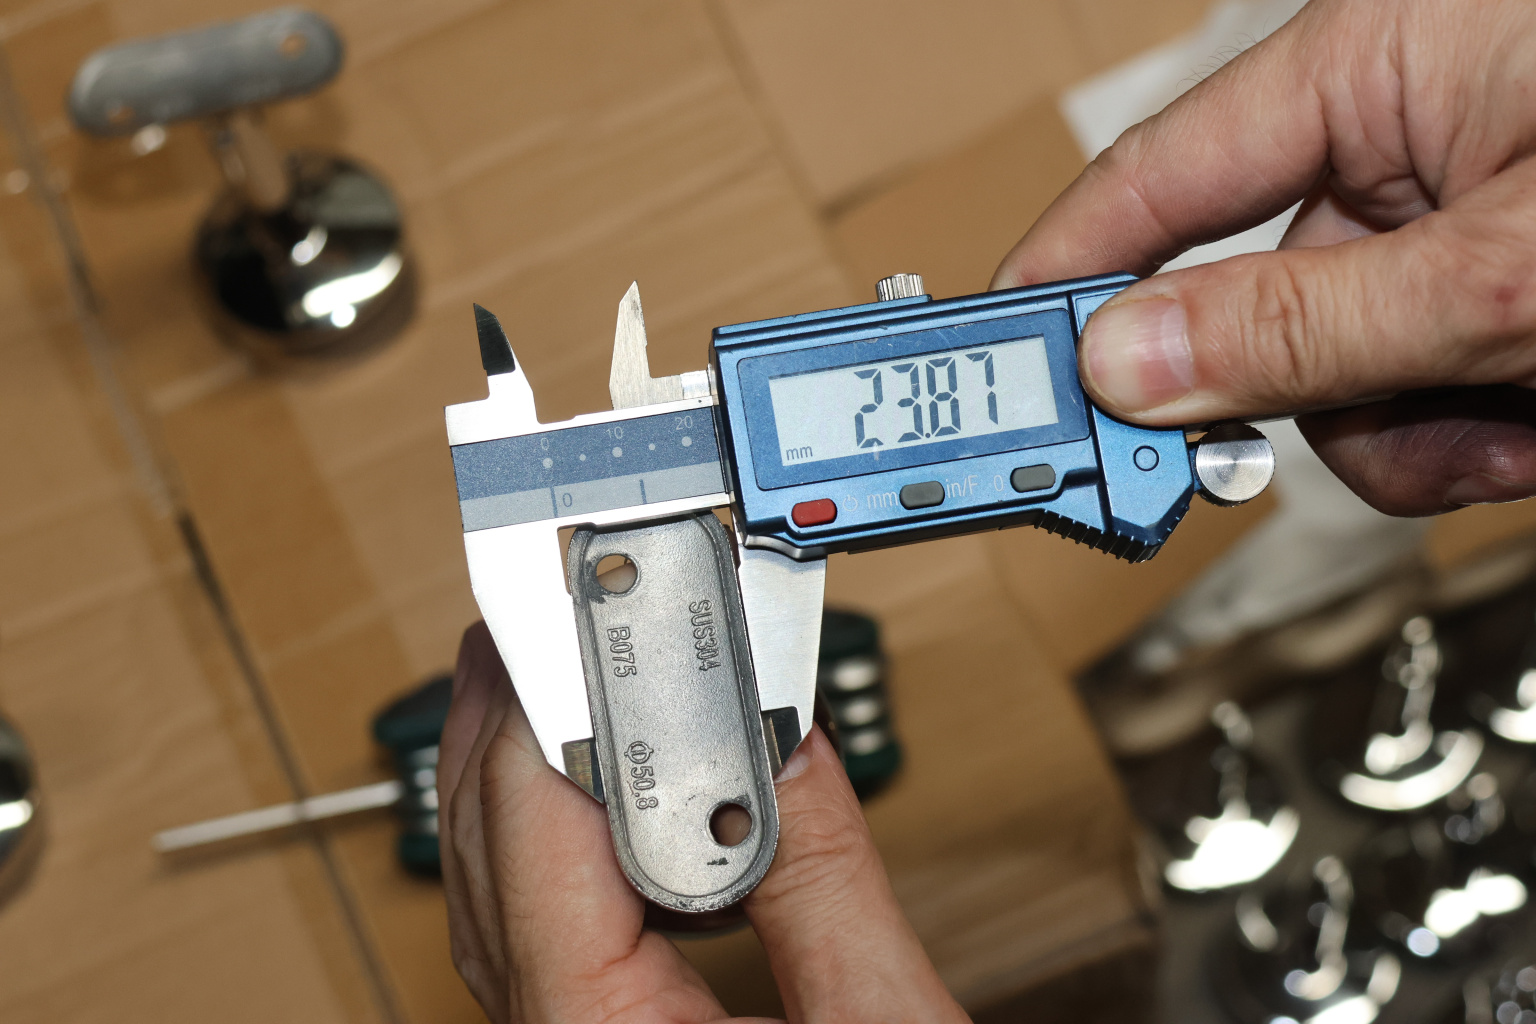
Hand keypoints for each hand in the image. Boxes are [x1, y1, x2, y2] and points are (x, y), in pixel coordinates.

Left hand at [438, 621, 966, 1023]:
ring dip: (510, 767)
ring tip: (539, 672)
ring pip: (487, 889)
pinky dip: (540, 835)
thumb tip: (783, 740)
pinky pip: (526, 928)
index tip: (581, 613)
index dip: (555, 707)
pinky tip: (576, 787)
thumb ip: (830, 881)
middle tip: (525, 615)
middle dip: (503, 718)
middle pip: (483, 853)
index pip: (540, 839)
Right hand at [993, 0, 1535, 515]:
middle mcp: (1402, 131)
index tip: (997, 352)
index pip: (1158, 173)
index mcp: (1375, 60)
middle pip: (1253, 307)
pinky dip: (1465, 430)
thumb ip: (1301, 329)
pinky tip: (1527, 423)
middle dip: (1303, 401)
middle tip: (1288, 461)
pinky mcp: (1495, 276)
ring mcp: (1452, 211)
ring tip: (1511, 428)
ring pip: (1336, 373)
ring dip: (1406, 434)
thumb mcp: (1499, 276)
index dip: (1064, 269)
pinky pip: (1414, 387)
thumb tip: (1124, 363)